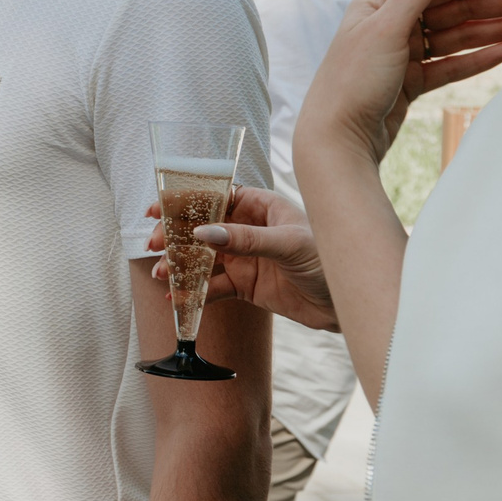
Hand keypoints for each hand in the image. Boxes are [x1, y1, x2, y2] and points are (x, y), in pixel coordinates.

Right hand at [149, 187, 335, 331]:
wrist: (347, 303)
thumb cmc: (329, 259)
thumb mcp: (288, 245)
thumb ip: (246, 240)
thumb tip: (203, 234)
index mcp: (261, 207)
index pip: (216, 198)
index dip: (185, 201)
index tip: (159, 207)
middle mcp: (249, 230)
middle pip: (202, 228)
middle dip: (175, 236)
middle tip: (154, 245)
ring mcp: (246, 258)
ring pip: (203, 258)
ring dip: (180, 265)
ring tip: (162, 273)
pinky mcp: (247, 285)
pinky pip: (214, 287)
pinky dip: (194, 292)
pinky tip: (176, 297)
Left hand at [300, 0, 501, 169]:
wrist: (334, 141)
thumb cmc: (352, 81)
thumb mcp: (387, 27)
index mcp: (382, 3)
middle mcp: (392, 23)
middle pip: (461, 9)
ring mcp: (403, 54)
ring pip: (462, 36)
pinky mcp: (410, 82)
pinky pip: (453, 63)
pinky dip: (481, 57)